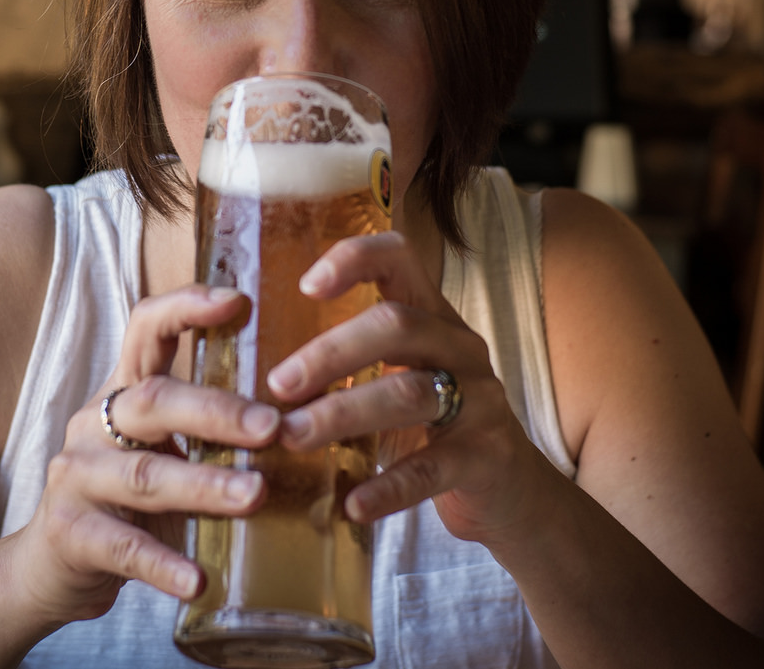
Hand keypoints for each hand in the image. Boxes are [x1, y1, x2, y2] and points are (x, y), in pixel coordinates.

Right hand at [11, 285, 280, 625]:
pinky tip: (199, 579)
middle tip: (272, 427)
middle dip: (216, 411)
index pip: (146, 329)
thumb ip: (217, 434)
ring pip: (146, 474)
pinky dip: (164, 563)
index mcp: (124, 391)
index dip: (187, 308)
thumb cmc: (130, 502)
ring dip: (204, 484)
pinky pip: (124, 548)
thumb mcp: (165, 452)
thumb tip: (316, 422)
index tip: (239, 301)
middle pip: (153, 401)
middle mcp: (95, 423)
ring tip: (254, 496)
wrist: (51, 568)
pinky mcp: (71, 533)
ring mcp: (78, 477)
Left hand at [265, 232, 548, 549]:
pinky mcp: (487, 456)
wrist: (510, 493)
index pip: (399, 259)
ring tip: (293, 437)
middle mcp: (460, 347)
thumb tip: (252, 371)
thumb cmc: (434, 429)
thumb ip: (349, 364)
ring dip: (343, 412)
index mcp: (433, 317)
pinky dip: (388, 487)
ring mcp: (480, 401)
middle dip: (329, 352)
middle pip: (395, 325)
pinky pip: (432, 468)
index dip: (354, 259)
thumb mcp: (400, 379)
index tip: (305, 286)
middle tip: (277, 385)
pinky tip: (351, 504)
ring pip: (410, 392)